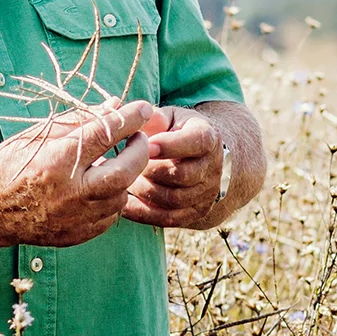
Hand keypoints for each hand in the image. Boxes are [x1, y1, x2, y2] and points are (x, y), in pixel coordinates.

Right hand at [0, 99, 153, 247]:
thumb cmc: (8, 163)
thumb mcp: (38, 134)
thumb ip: (79, 121)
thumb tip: (114, 105)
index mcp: (56, 159)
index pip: (105, 132)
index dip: (129, 118)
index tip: (143, 108)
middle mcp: (68, 191)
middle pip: (124, 171)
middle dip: (139, 151)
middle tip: (139, 138)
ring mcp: (73, 218)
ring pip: (120, 196)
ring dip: (124, 176)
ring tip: (115, 162)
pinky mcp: (75, 235)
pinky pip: (108, 217)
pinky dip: (111, 199)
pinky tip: (101, 187)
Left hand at [122, 106, 223, 227]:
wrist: (201, 159)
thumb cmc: (177, 132)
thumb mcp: (171, 117)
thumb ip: (155, 117)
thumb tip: (139, 119)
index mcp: (208, 137)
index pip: (195, 142)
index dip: (170, 145)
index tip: (145, 145)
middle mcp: (212, 167)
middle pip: (180, 174)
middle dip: (149, 170)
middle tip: (126, 164)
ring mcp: (206, 193)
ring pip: (172, 198)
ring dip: (144, 191)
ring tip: (124, 181)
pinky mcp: (196, 213)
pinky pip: (168, 218)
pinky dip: (143, 213)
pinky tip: (124, 204)